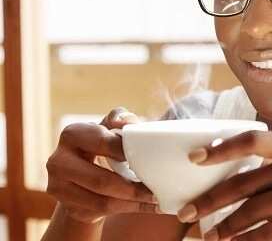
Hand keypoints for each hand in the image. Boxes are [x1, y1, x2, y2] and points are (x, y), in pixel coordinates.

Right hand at [46, 107, 157, 222]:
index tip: (148, 158)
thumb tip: (125, 123)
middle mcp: (58, 161)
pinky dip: (127, 210)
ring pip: (103, 201)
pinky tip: (144, 206)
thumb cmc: (103, 144)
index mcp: (72, 134)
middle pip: (101, 181)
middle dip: (133, 189)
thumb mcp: (111, 127)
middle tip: (155, 191)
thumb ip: (121, 118)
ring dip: (133, 203)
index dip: (127, 152)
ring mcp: (59, 187)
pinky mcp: (68, 207)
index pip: (103, 143)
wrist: (83, 172)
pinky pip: (101, 212)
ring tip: (155, 201)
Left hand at [180, 131, 271, 240]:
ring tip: (208, 236)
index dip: (220, 147)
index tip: (193, 158)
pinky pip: (270, 235)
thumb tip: (242, 173)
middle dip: (210, 200)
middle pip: (245, 182)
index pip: (253, 140)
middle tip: (186, 213)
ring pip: (254, 211)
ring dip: (225, 227)